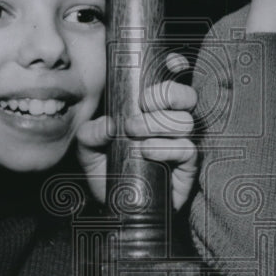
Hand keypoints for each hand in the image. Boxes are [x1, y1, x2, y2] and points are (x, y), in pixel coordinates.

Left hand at [76, 53, 197, 210]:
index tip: (170, 64)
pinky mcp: (187, 168)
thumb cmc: (109, 174)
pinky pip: (187, 149)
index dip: (176, 67)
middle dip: (165, 94)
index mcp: (151, 110)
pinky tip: (146, 152)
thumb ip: (90, 132)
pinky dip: (165, 147)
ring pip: (185, 121)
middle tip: (141, 105)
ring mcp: (181, 144)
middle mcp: (170, 123)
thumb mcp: (88, 150)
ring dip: (157, 123)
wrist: (119, 211)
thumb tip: (109, 124)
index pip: (172, 80)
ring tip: (134, 133)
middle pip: (186, 95)